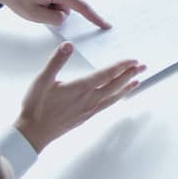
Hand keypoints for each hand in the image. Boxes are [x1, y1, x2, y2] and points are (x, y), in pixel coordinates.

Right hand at [13, 43, 145, 151]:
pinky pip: (107, 105)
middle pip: (115, 85)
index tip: (133, 60)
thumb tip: (68, 45)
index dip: (121, 66)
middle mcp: (89, 99)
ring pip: (114, 97)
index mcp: (80, 88)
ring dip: (127, 87)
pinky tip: (120, 96)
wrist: (33, 133)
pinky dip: (117, 98)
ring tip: (138, 80)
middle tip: (143, 66)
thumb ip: (56, 61)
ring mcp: (89, 109)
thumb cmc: (35, 106)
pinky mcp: (87, 116)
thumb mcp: (42, 80)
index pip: (106, 74)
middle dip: (130, 74)